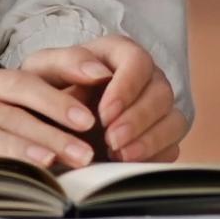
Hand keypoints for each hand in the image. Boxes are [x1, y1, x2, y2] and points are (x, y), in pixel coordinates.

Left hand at [19, 36, 187, 161]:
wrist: (49, 115)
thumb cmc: (48, 85)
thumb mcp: (45, 68)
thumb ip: (67, 63)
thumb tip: (97, 72)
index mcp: (120, 54)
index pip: (138, 62)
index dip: (126, 88)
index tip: (104, 113)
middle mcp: (146, 78)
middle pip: (161, 93)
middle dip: (137, 119)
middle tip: (111, 139)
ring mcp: (157, 109)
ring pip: (173, 121)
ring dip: (149, 140)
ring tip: (119, 155)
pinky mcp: (160, 137)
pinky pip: (171, 147)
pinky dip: (153, 156)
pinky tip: (128, 164)